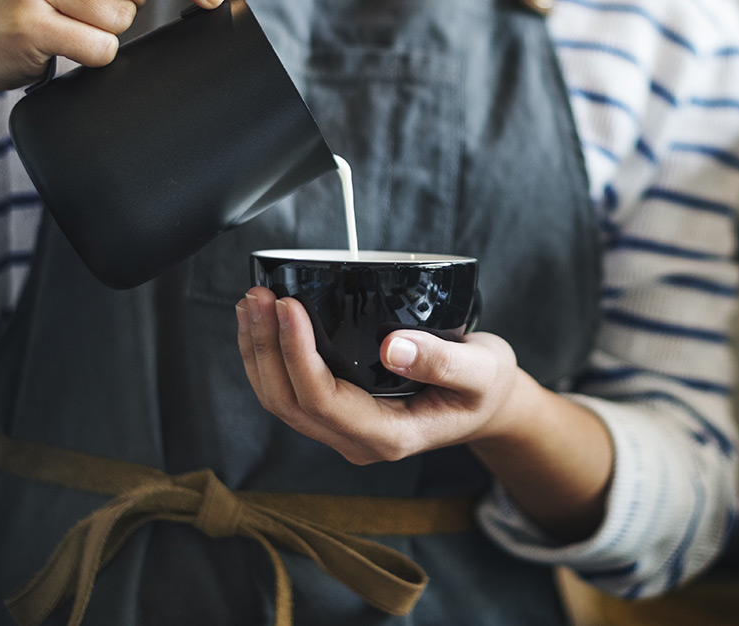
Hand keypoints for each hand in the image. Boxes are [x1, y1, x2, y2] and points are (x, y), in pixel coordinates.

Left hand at [235, 286, 531, 463]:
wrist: (488, 407)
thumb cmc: (485, 388)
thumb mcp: (482, 371)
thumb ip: (442, 362)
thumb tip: (393, 347)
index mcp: (389, 436)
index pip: (322, 399)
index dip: (296, 352)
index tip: (288, 305)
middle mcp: (358, 441)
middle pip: (289, 402)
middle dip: (266, 347)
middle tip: (257, 296)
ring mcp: (344, 431)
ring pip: (281, 400)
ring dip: (259, 351)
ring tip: (251, 303)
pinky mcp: (338, 413)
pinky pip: (290, 392)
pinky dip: (270, 356)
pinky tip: (265, 323)